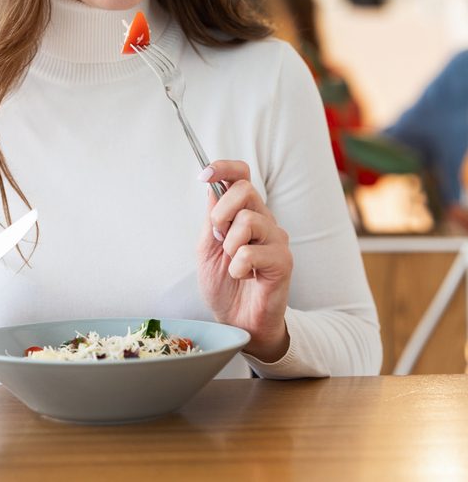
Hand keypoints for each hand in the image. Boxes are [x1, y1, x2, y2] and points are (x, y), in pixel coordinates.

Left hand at [197, 160, 292, 361]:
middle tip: (218, 237)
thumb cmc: (224, 283)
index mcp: (245, 213)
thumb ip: (211, 218)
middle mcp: (264, 220)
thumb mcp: (207, 246)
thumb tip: (212, 184)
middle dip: (221, 213)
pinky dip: (237, 267)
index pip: (242, 175)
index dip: (224, 168)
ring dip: (229, 245)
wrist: (236, 319)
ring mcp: (276, 239)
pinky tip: (243, 277)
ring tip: (232, 261)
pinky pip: (251, 252)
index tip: (204, 174)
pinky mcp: (283, 261)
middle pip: (245, 190)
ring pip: (249, 220)